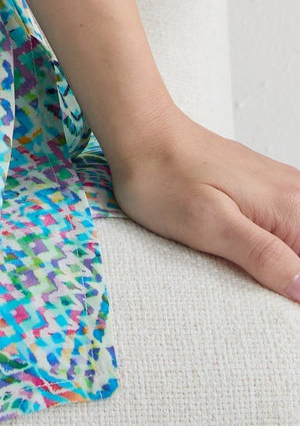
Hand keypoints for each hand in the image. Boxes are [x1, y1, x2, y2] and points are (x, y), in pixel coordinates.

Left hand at [108, 109, 299, 303]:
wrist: (141, 132)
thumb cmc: (164, 177)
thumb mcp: (209, 225)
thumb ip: (264, 256)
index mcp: (288, 208)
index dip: (294, 291)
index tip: (270, 293)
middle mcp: (294, 194)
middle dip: (290, 277)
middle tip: (247, 276)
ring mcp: (281, 189)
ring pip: (298, 241)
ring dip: (284, 263)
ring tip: (242, 265)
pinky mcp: (266, 189)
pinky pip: (288, 224)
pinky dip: (278, 246)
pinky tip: (253, 253)